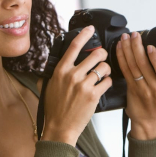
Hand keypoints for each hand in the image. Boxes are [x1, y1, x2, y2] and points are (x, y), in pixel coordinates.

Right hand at [42, 25, 112, 145]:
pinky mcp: (93, 95)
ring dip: (106, 69)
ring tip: (103, 74)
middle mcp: (72, 75)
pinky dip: (108, 82)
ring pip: (104, 68)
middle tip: (102, 58)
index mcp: (60, 70)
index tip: (90, 28)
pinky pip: (108, 81)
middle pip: (95, 55)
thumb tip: (49, 65)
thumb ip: (50, 74)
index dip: (84, 35)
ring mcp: (83, 85)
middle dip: (102, 54)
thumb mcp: (47, 87)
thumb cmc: (54, 108)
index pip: (74, 46)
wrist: (59, 128)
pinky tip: (104, 85)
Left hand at [116, 32, 155, 139]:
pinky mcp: (131, 89)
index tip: (150, 45)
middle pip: (144, 65)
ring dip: (127, 50)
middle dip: (137, 47)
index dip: (155, 57)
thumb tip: (152, 48)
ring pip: (133, 67)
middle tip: (133, 35)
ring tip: (125, 38)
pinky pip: (125, 71)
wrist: (148, 119)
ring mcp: (143, 90)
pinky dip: (121, 58)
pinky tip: (119, 49)